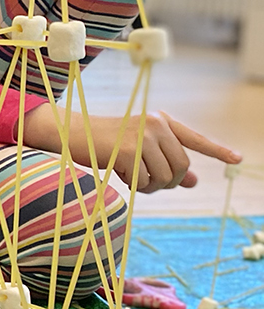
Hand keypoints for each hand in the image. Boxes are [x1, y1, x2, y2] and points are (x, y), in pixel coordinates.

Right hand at [24, 105, 239, 192]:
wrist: (71, 133)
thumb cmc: (102, 143)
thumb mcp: (137, 150)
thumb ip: (165, 162)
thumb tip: (191, 182)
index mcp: (160, 121)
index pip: (195, 138)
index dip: (217, 150)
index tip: (238, 158)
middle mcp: (156, 125)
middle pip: (181, 167)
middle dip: (168, 182)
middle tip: (147, 183)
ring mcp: (144, 137)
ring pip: (165, 177)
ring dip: (150, 186)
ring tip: (131, 177)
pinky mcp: (130, 151)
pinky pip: (145, 182)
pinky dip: (134, 186)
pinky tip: (121, 175)